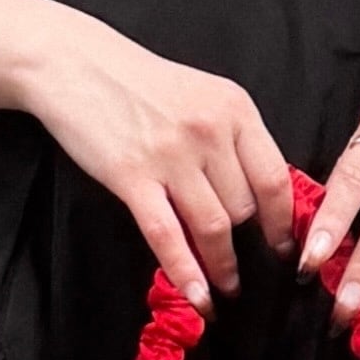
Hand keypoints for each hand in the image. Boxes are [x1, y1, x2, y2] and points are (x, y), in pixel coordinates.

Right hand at [16, 9, 293, 309]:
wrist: (75, 64)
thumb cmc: (139, 82)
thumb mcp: (203, 95)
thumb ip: (232, 138)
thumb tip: (259, 196)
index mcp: (235, 108)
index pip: (275, 178)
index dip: (283, 222)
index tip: (284, 247)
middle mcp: (209, 131)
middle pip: (245, 208)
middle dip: (247, 245)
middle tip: (249, 272)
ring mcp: (171, 154)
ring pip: (214, 227)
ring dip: (223, 267)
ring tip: (225, 288)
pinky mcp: (132, 176)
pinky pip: (167, 235)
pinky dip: (186, 271)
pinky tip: (198, 295)